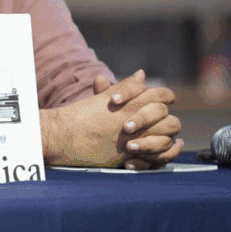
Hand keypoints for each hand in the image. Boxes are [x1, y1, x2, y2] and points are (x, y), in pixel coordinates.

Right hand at [42, 70, 181, 168]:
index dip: (166, 97)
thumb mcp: (103, 98)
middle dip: (164, 119)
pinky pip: (157, 157)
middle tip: (158, 123)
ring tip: (160, 139)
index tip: (165, 102)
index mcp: (131, 100)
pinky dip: (160, 156)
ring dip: (165, 138)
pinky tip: (157, 154)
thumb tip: (141, 74)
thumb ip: (126, 87)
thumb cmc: (80, 116)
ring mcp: (135, 136)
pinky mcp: (130, 154)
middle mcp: (136, 116)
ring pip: (167, 136)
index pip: (162, 94)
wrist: (63, 136)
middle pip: (166, 115)